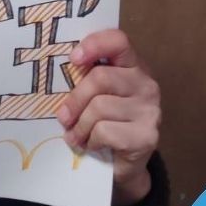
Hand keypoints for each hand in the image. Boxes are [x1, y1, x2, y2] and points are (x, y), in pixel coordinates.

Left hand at [55, 29, 160, 205]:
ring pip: (99, 107)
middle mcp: (146, 84)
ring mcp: (149, 110)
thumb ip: (84, 78)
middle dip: (75, 99)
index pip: (118, 41)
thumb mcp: (94, 95)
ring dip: (80, 125)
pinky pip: (105, 131)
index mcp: (132, 66)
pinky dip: (90, 140)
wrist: (123, 165)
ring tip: (76, 135)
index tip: (73, 59)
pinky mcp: (146, 136)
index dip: (94, 44)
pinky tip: (91, 145)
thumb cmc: (104, 123)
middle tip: (63, 117)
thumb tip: (56, 72)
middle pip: (100, 78)